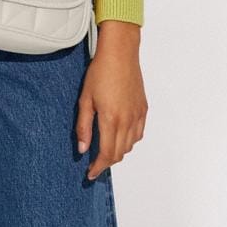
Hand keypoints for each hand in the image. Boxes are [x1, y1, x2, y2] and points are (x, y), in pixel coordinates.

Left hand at [76, 20, 147, 179]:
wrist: (120, 54)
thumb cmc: (101, 72)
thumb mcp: (85, 99)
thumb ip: (83, 126)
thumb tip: (82, 148)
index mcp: (111, 119)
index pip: (106, 154)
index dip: (98, 167)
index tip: (90, 173)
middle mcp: (127, 120)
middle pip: (119, 153)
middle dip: (106, 162)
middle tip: (95, 163)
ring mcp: (138, 115)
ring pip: (130, 145)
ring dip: (118, 152)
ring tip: (105, 149)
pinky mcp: (143, 109)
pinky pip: (138, 134)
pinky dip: (129, 141)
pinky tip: (120, 136)